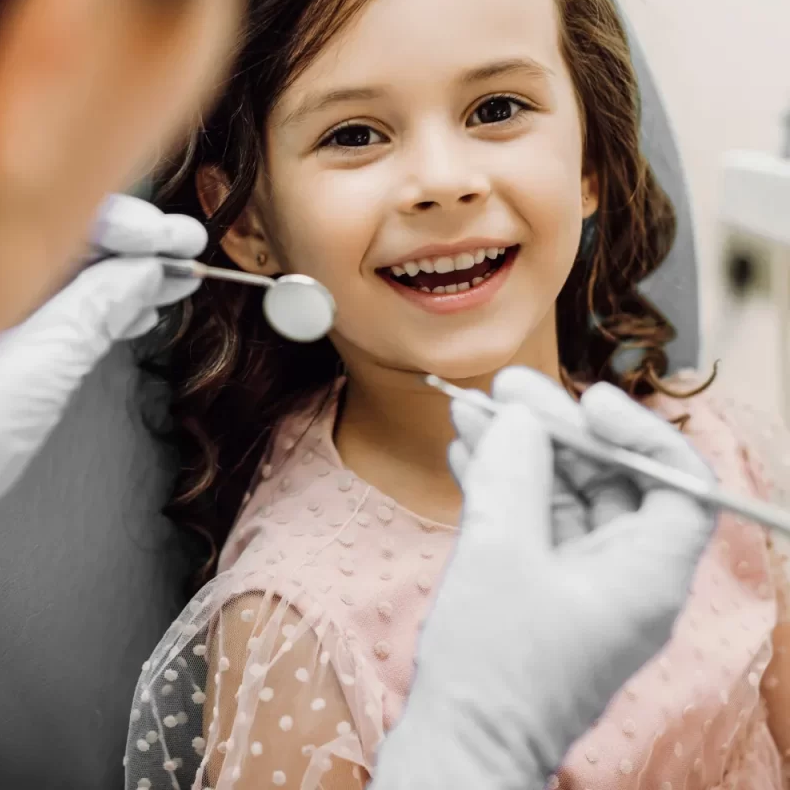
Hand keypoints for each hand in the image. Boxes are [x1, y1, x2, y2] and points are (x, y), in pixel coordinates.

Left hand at [0, 196, 204, 647]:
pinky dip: (100, 310)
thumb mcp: (40, 368)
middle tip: (186, 249)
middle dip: (131, 247)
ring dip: (124, 278)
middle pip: (66, 243)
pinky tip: (137, 310)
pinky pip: (57, 311)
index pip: (57, 219)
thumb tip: (146, 269)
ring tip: (174, 279)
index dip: (125, 224)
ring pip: (67, 278)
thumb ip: (95, 310)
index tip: (172, 238)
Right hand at [373, 367, 715, 789]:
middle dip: (556, 428)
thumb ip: (515, 472)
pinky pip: (529, 519)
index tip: (586, 402)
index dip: (640, 432)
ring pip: (560, 495)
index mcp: (648, 575)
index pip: (679, 483)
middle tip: (505, 389)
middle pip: (609, 479)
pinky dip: (499, 483)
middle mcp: (623, 576)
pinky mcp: (538, 589)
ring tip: (470, 409)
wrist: (459, 749)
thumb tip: (522, 417)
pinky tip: (465, 450)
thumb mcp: (501, 551)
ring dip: (516, 449)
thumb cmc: (494, 667)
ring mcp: (578, 583)